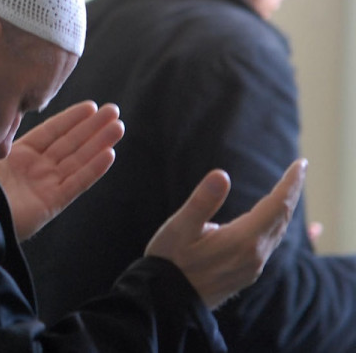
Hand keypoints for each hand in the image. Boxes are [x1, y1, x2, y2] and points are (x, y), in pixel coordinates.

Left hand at [0, 101, 123, 239]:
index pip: (51, 132)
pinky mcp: (51, 204)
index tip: (90, 106)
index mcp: (18, 156)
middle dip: (92, 127)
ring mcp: (45, 186)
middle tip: (114, 110)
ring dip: (99, 144)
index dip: (71, 119)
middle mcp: (36, 169)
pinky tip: (109, 154)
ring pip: (78, 161)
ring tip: (119, 126)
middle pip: (70, 144)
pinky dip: (93, 170)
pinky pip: (76, 184)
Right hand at [145, 158, 306, 308]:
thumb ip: (202, 201)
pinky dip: (277, 227)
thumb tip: (221, 175)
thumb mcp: (179, 228)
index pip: (277, 205)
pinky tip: (276, 224)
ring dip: (285, 210)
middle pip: (282, 218)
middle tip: (298, 169)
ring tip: (289, 190)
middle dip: (291, 192)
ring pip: (277, 232)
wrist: (166, 302)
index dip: (290, 183)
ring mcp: (252, 267)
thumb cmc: (169, 261)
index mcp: (243, 240)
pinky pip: (270, 245)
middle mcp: (254, 255)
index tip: (300, 163)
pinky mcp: (245, 274)